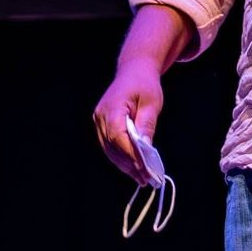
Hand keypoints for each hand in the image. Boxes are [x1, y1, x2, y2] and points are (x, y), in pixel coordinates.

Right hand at [93, 56, 164, 184]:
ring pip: (110, 150)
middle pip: (113, 147)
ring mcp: (98, 121)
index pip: (119, 137)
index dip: (131, 156)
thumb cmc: (145, 84)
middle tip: (146, 179)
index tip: (145, 170)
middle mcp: (100, 116)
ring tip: (142, 178)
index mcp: (112, 108)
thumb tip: (146, 149)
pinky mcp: (102, 125)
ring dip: (125, 165)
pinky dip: (121, 157)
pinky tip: (134, 167)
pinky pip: (110, 146)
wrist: (134, 71)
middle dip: (130, 165)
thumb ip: (147, 125)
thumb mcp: (152, 103)